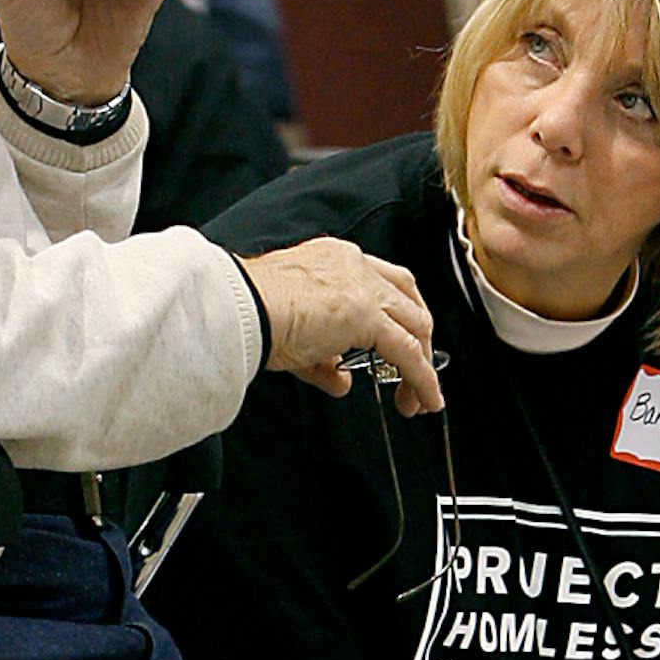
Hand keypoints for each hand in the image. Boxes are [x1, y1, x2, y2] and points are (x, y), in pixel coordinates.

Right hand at [238, 237, 443, 414]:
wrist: (235, 309)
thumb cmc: (248, 315)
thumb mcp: (294, 337)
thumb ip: (323, 360)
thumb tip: (342, 381)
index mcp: (335, 260)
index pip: (381, 284)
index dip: (395, 318)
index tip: (394, 348)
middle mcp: (355, 266)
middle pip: (409, 299)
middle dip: (418, 340)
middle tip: (412, 376)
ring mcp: (363, 287)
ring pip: (416, 325)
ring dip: (423, 364)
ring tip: (417, 399)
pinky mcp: (367, 315)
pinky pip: (409, 352)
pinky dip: (422, 379)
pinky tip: (424, 400)